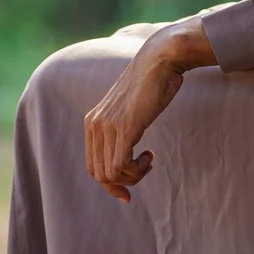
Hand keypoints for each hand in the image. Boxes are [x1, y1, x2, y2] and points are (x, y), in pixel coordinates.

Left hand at [82, 18, 217, 201]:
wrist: (160, 61)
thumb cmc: (152, 85)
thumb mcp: (130, 110)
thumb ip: (122, 128)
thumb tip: (127, 154)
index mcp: (92, 122)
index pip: (93, 166)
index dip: (111, 184)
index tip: (129, 192)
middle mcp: (95, 125)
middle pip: (100, 175)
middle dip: (123, 183)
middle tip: (144, 171)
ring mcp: (107, 126)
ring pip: (111, 174)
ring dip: (134, 176)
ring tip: (149, 160)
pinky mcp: (124, 127)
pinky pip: (121, 166)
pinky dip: (137, 170)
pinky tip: (150, 156)